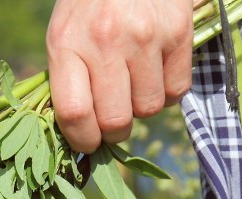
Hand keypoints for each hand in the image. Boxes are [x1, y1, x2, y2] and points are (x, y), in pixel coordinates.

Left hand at [46, 0, 192, 152]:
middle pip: (115, 120)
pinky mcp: (178, 32)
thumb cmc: (88, 5)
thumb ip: (66, 81)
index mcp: (67, 43)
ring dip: (140, 107)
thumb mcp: (63, 34)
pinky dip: (165, 91)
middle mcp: (106, 41)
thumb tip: (75, 134)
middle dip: (113, 130)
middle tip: (112, 119)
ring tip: (132, 84)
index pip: (75, 113)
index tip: (87, 143)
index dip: (82, 140)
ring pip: (148, 109)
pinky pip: (176, 90)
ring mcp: (146, 37)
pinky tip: (154, 71)